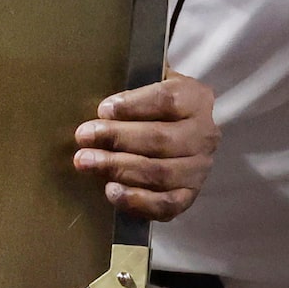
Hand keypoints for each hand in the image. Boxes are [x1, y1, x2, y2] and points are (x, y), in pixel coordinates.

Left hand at [73, 72, 216, 220]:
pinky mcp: (189, 196)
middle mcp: (204, 134)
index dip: (133, 105)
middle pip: (161, 138)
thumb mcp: (146, 83)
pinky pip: (165, 204)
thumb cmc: (149, 106)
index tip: (103, 109)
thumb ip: (130, 84)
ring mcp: (199, 168)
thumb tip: (101, 102)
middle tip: (84, 137)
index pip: (168, 99)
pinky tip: (111, 191)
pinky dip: (136, 200)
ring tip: (86, 162)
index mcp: (196, 98)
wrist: (170, 134)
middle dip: (117, 138)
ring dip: (118, 168)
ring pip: (160, 172)